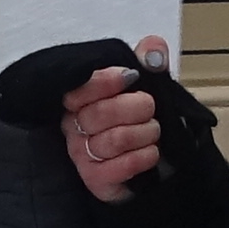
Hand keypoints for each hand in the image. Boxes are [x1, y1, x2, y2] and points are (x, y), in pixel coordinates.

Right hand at [63, 39, 174, 200]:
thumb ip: (149, 61)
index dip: (107, 81)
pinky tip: (150, 152)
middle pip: (101, 113)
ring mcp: (83, 155)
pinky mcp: (96, 180)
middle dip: (137, 108)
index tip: (133, 77)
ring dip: (145, 133)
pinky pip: (122, 166)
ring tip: (153, 132)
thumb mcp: (146, 85)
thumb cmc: (138, 121)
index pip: (82, 88)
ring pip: (115, 140)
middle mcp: (74, 127)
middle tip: (151, 110)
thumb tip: (153, 47)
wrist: (150, 166)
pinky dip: (144, 156)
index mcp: (79, 100)